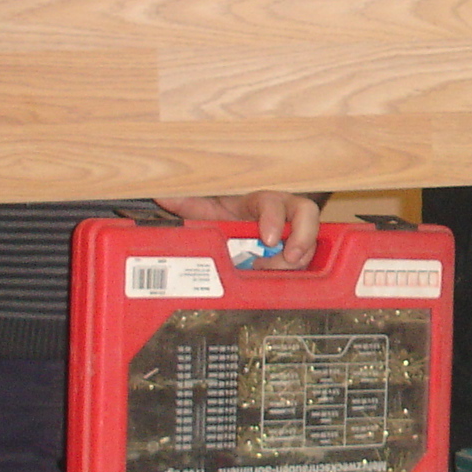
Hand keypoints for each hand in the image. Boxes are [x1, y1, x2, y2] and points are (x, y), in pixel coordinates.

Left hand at [154, 190, 322, 268]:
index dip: (273, 219)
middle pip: (306, 214)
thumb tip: (162, 194)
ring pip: (309, 241)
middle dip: (303, 237)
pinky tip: (273, 277)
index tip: (266, 239)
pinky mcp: (293, 250)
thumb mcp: (202, 208)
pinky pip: (305, 258)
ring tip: (269, 273)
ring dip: (297, 259)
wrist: (229, 226)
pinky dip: (296, 271)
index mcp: (257, 200)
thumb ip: (185, 201)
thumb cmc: (221, 213)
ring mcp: (290, 232)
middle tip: (290, 258)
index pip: (273, 202)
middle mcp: (280, 213)